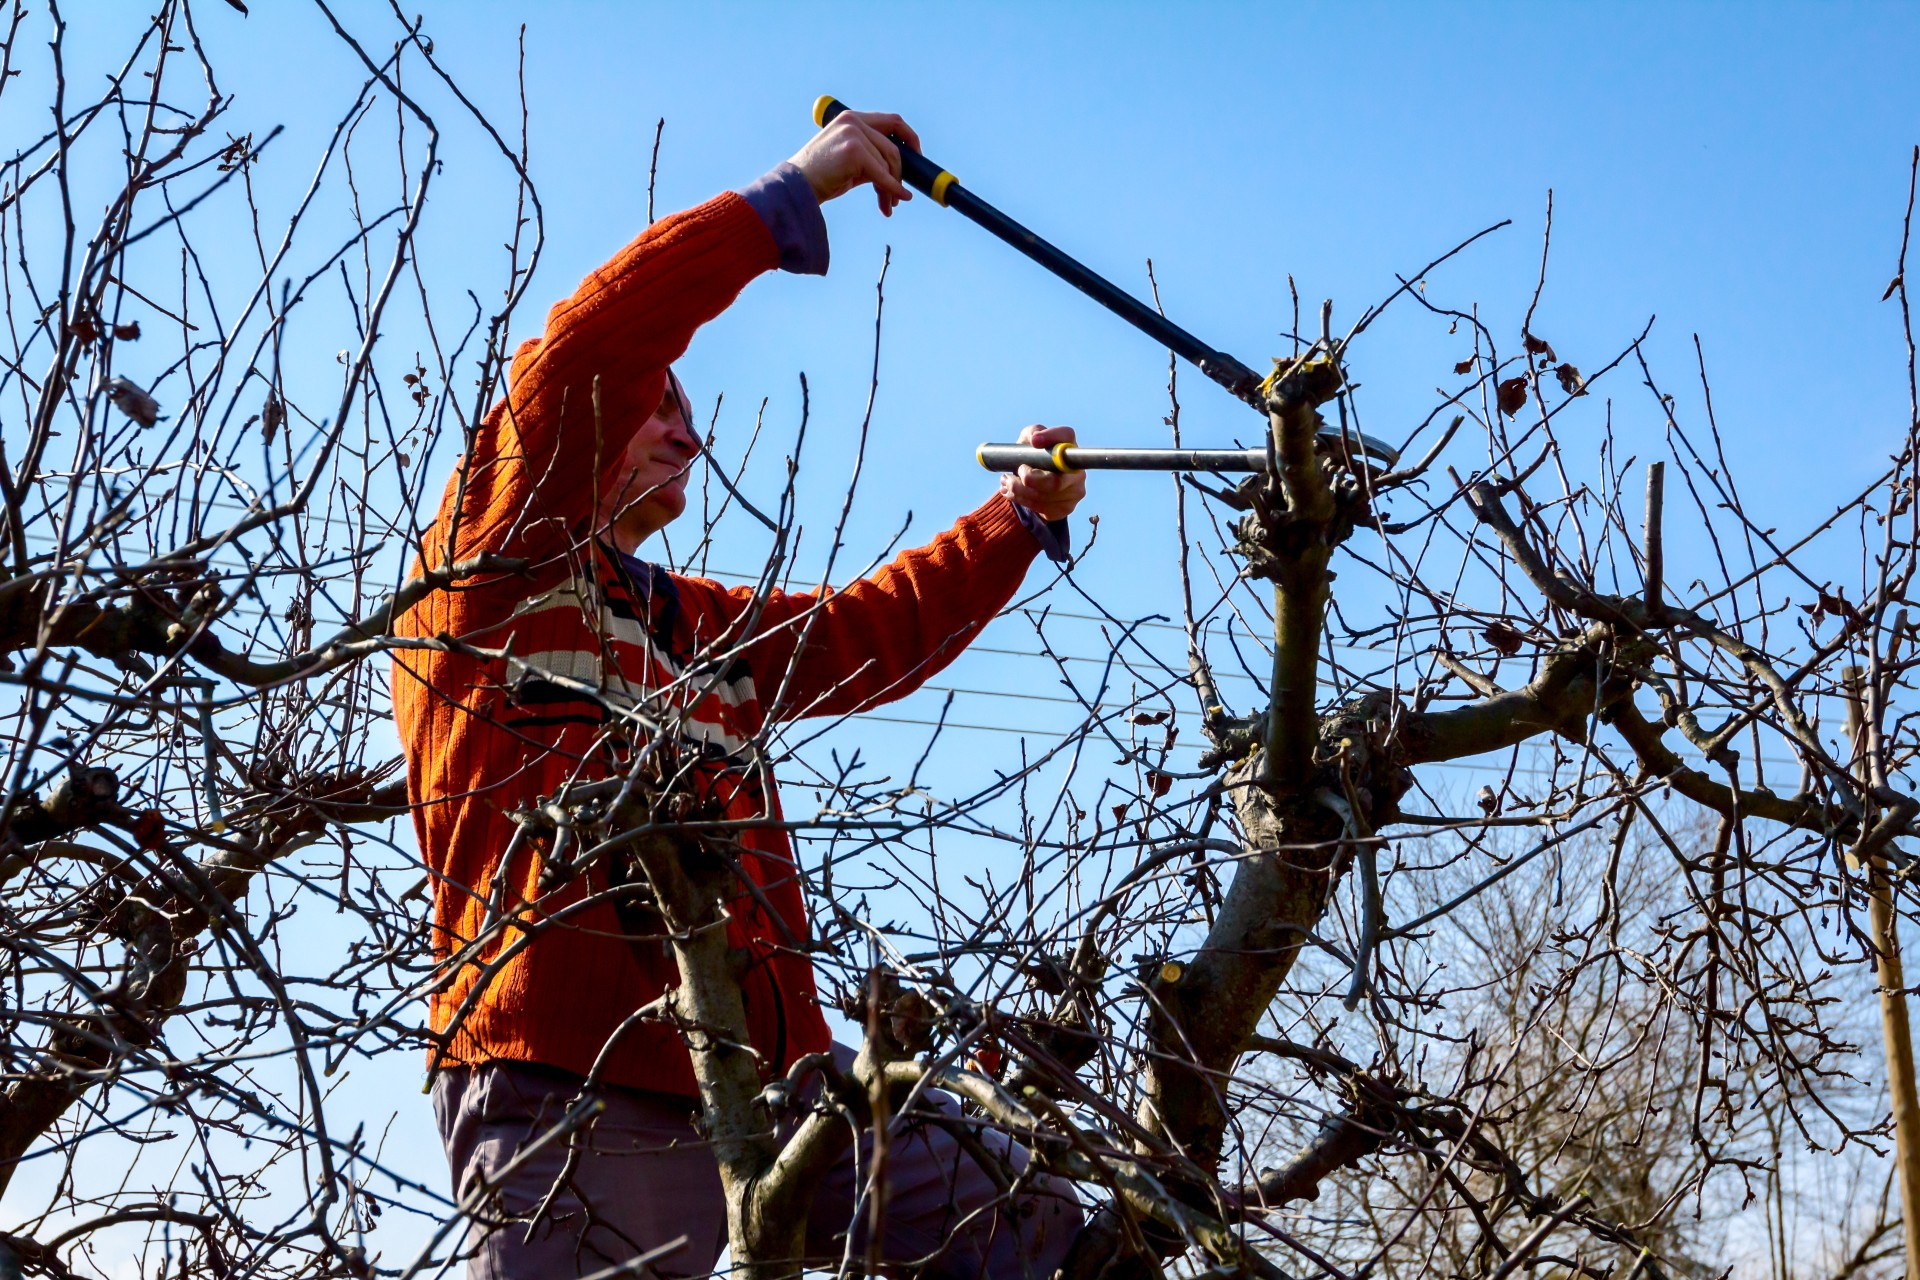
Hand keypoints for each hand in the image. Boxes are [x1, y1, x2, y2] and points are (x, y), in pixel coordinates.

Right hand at [787, 109, 919, 215]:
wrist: (796, 187)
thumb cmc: (821, 177)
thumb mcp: (850, 162)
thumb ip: (872, 158)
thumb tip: (899, 173)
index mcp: (852, 118)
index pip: (892, 121)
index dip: (910, 139)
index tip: (917, 158)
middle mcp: (854, 121)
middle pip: (893, 148)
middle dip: (899, 174)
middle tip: (897, 197)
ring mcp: (854, 133)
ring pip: (889, 163)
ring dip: (891, 188)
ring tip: (887, 206)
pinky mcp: (854, 150)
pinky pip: (882, 174)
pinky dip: (892, 189)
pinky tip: (897, 200)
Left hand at [1001, 425, 1085, 522]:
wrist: (1037, 484)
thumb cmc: (1034, 458)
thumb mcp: (1028, 442)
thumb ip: (1031, 433)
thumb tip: (1035, 439)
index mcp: (1069, 447)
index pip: (1067, 436)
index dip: (1052, 436)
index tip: (1034, 441)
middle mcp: (1077, 471)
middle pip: (1055, 481)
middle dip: (1028, 479)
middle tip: (1011, 474)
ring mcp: (1075, 492)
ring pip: (1043, 497)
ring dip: (1018, 491)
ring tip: (1006, 482)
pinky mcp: (1066, 508)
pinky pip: (1041, 508)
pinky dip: (1021, 500)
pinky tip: (1012, 493)